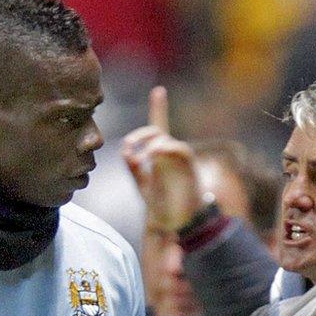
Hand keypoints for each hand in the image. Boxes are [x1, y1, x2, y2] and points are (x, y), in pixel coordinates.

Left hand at [122, 86, 202, 232]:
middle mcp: (171, 154)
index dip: (159, 108)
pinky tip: (156, 155)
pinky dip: (167, 149)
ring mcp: (181, 160)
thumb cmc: (162, 207)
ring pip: (166, 139)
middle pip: (157, 130)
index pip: (159, 128)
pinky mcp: (190, 168)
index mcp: (160, 157)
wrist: (179, 224)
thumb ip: (133, 168)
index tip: (159, 90)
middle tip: (130, 149)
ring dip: (152, 144)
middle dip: (141, 135)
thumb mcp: (142, 186)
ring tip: (144, 158)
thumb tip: (125, 150)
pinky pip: (180, 150)